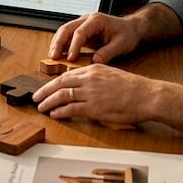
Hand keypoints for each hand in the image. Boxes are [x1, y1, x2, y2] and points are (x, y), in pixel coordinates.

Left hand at [33, 63, 153, 124]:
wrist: (146, 95)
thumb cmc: (133, 88)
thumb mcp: (112, 75)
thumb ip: (96, 78)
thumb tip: (84, 86)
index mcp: (94, 69)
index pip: (67, 74)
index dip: (54, 82)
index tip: (47, 87)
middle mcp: (89, 79)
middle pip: (60, 83)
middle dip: (45, 90)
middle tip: (36, 96)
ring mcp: (91, 93)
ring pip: (62, 95)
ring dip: (49, 101)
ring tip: (41, 107)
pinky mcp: (94, 107)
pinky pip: (71, 108)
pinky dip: (60, 111)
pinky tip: (55, 114)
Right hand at [48, 12, 141, 62]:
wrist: (131, 28)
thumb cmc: (127, 34)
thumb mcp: (121, 44)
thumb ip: (108, 52)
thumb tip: (94, 62)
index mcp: (96, 20)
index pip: (80, 32)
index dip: (74, 45)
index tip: (70, 58)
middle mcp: (86, 20)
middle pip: (66, 28)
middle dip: (58, 43)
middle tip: (53, 56)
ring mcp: (82, 24)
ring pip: (64, 31)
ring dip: (57, 44)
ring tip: (52, 58)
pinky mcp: (81, 32)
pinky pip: (67, 37)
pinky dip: (61, 46)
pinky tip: (59, 56)